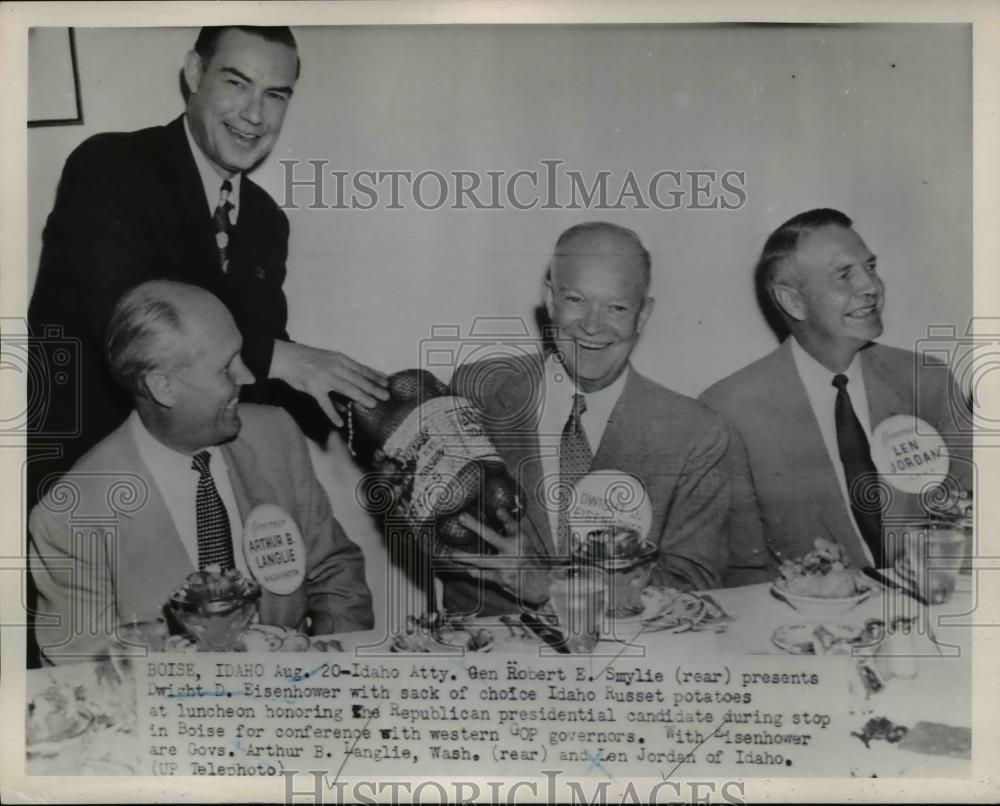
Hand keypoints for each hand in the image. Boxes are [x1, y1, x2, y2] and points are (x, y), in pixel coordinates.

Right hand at [270, 341, 388, 426]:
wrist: (288, 357)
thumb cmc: (310, 360)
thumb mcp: (329, 361)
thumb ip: (342, 375)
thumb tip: (353, 390)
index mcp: (340, 360)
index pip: (361, 369)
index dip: (375, 376)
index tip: (387, 382)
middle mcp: (334, 367)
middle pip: (357, 379)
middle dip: (373, 388)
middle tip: (386, 396)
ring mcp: (324, 377)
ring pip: (346, 388)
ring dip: (360, 397)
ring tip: (372, 405)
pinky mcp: (313, 387)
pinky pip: (325, 403)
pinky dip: (332, 413)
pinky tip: (340, 423)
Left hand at [448, 509, 548, 604]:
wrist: (542, 587)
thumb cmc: (534, 562)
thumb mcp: (529, 545)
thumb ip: (514, 532)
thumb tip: (502, 513)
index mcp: (522, 541)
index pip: (513, 527)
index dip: (506, 518)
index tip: (498, 510)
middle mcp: (513, 553)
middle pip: (492, 537)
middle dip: (476, 526)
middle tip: (462, 517)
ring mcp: (505, 567)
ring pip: (481, 560)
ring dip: (464, 557)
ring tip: (451, 554)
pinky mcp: (500, 580)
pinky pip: (481, 575)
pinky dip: (472, 571)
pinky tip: (462, 568)